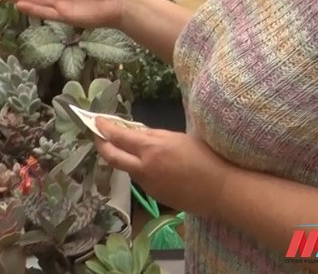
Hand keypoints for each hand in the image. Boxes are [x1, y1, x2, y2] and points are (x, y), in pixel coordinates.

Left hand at [95, 118, 228, 216]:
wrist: (221, 191)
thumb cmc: (205, 158)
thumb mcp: (178, 138)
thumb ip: (153, 136)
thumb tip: (136, 133)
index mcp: (151, 149)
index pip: (118, 137)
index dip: (104, 128)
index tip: (96, 120)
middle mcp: (144, 168)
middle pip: (112, 157)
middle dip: (101, 144)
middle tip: (98, 134)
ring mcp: (148, 185)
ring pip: (127, 168)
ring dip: (123, 156)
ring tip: (128, 146)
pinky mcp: (155, 196)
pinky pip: (141, 178)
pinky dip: (139, 168)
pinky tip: (151, 164)